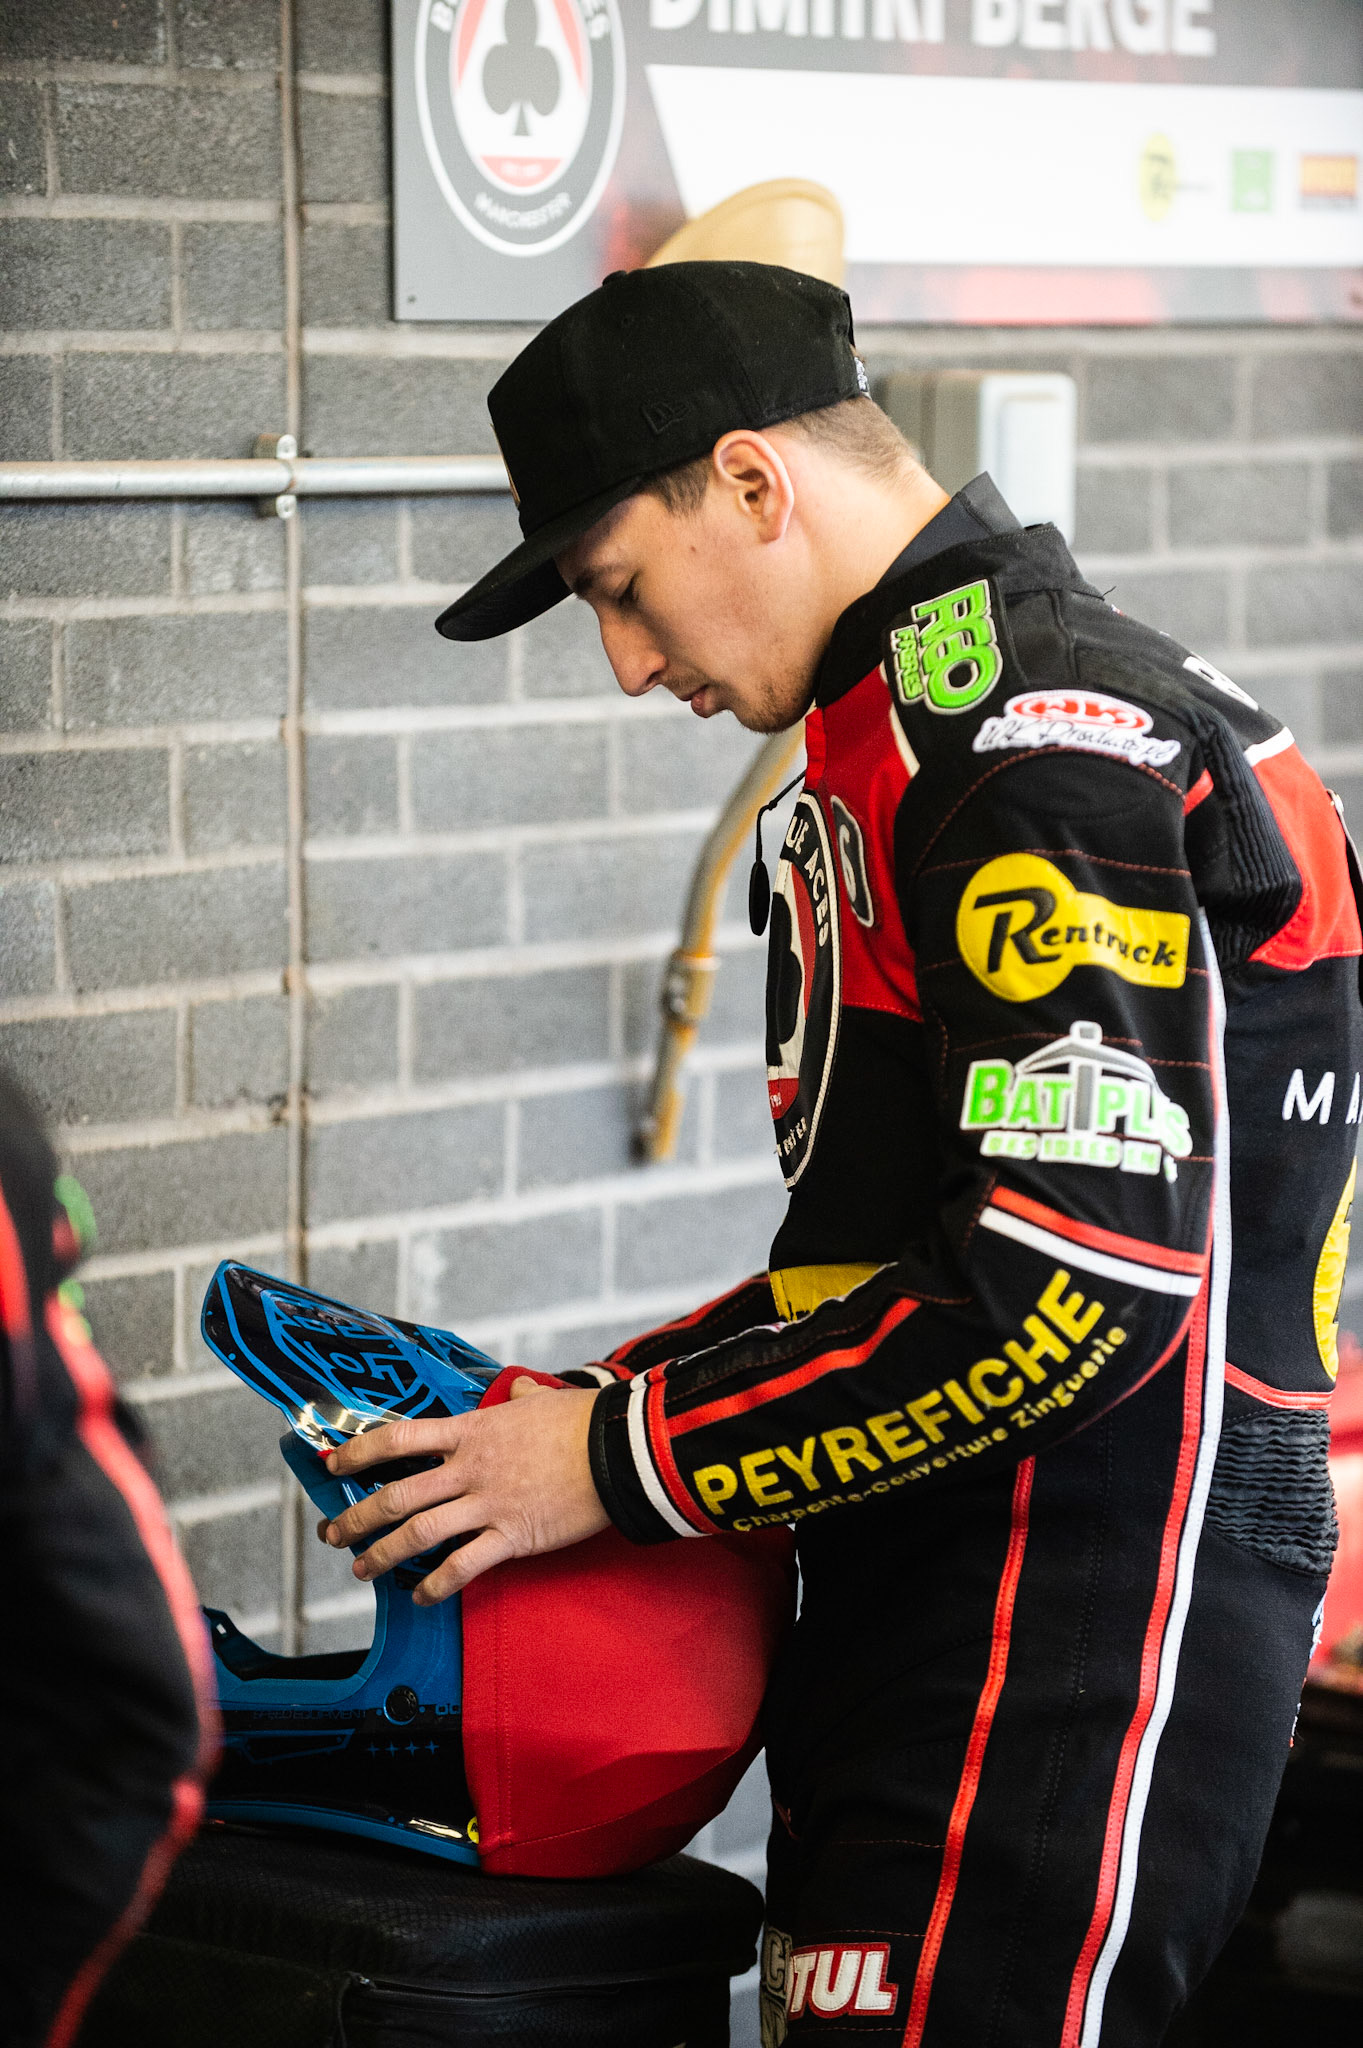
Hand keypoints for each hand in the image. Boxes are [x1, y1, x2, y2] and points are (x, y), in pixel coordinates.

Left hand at [316, 1378, 607, 1604]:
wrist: (617, 1450)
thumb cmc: (582, 1421)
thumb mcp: (543, 1400)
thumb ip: (522, 1397)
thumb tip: (521, 1388)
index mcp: (471, 1431)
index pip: (398, 1439)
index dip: (359, 1452)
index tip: (334, 1465)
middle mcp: (469, 1468)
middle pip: (395, 1495)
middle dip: (356, 1519)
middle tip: (334, 1533)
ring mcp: (488, 1504)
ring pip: (417, 1534)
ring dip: (382, 1555)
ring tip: (363, 1570)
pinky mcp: (511, 1536)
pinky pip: (462, 1567)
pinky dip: (436, 1586)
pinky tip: (421, 1597)